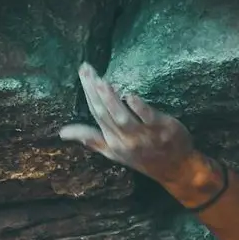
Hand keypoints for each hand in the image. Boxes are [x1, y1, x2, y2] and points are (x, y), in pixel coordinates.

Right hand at [59, 62, 197, 184]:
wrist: (175, 169)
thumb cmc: (144, 158)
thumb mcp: (113, 152)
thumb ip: (91, 139)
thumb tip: (63, 132)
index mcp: (112, 142)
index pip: (96, 114)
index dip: (88, 94)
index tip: (83, 73)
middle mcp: (124, 140)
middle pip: (105, 113)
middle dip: (94, 91)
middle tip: (86, 69)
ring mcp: (143, 136)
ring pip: (122, 117)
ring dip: (110, 99)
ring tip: (101, 81)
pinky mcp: (161, 130)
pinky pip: (147, 119)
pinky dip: (138, 108)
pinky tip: (130, 95)